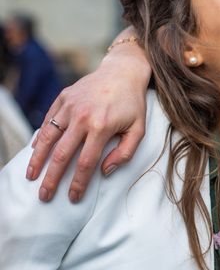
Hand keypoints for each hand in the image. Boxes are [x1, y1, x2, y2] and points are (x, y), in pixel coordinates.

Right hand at [27, 31, 150, 202]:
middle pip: (62, 155)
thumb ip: (125, 152)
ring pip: (48, 138)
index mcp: (102, 127)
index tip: (73, 198)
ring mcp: (70, 106)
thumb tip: (105, 171)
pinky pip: (48, 121)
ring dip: (37, 159)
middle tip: (44, 196)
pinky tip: (36, 151)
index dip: (78, 183)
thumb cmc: (132, 104)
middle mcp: (82, 117)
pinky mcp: (63, 97)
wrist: (123, 72)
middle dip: (51, 179)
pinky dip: (40, 138)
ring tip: (31, 176)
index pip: (86, 163)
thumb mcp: (138, 129)